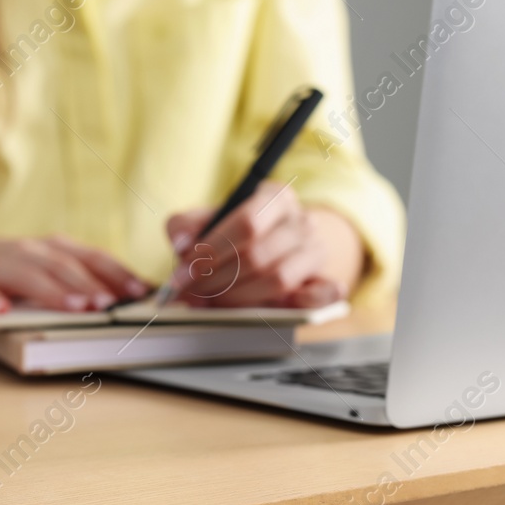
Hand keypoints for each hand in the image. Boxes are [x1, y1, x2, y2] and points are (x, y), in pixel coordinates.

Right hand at [0, 235, 151, 313]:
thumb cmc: (11, 270)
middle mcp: (28, 251)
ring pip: (27, 277)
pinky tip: (0, 312)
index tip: (141, 292)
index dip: (116, 273)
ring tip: (74, 309)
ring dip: (52, 292)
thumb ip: (79, 278)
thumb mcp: (45, 267)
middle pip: (63, 267)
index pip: (91, 257)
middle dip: (88, 285)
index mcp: (52, 248)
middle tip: (110, 305)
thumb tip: (128, 299)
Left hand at [163, 183, 362, 307]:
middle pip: (259, 255)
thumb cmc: (234, 233)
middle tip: (192, 292)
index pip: (247, 223)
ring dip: (239, 296)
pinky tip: (272, 307)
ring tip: (214, 300)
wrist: (271, 244)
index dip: (212, 250)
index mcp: (276, 197)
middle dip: (217, 278)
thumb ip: (185, 226)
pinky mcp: (324, 281)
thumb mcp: (207, 220)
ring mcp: (316, 251)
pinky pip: (320, 296)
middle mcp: (301, 221)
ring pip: (279, 279)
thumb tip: (180, 244)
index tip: (184, 272)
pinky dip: (298, 304)